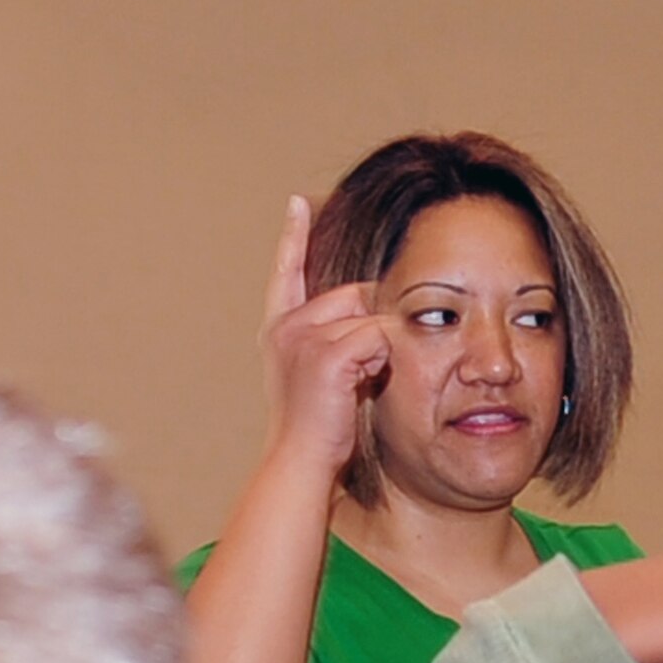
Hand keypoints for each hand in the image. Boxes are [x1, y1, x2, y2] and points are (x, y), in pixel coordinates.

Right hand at [258, 196, 391, 473]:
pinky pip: (378, 337)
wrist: (301, 460)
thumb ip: (341, 341)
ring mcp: (303, 337)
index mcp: (280, 329)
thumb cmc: (320, 428)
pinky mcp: (326, 354)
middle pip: (353, 295)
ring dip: (379, 350)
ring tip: (357, 386)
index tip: (300, 202)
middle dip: (372, 326)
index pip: (287, 273)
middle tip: (362, 372)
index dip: (295, 237)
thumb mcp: (326, 375)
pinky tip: (363, 385)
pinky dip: (382, 360)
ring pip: (369, 317)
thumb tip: (378, 321)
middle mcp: (287, 326)